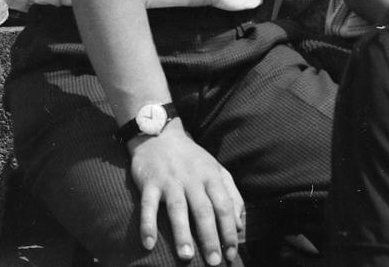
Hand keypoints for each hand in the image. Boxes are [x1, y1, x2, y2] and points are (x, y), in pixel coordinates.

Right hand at [128, 123, 244, 264]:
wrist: (159, 135)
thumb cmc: (192, 159)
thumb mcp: (216, 170)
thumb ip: (231, 195)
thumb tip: (241, 225)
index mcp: (211, 176)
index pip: (224, 205)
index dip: (229, 230)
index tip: (232, 253)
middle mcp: (192, 178)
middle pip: (203, 210)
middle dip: (210, 237)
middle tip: (213, 262)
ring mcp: (170, 180)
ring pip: (178, 208)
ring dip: (182, 233)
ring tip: (186, 256)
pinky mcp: (149, 182)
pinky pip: (148, 205)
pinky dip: (147, 224)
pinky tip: (148, 244)